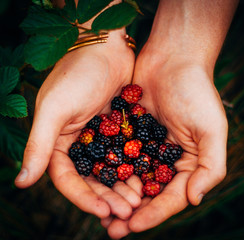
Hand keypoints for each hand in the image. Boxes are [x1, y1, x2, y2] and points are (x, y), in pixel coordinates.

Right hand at [15, 30, 141, 218]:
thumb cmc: (77, 74)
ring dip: (123, 186)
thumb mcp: (55, 109)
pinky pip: (127, 153)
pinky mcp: (120, 128)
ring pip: (112, 169)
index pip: (68, 179)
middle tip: (127, 212)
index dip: (83, 198)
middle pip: (93, 179)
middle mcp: (80, 143)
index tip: (102, 212)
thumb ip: (39, 145)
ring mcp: (101, 137)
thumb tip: (21, 182)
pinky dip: (134, 167)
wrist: (105, 48)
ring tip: (138, 200)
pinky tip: (147, 179)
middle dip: (108, 197)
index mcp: (60, 142)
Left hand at [102, 49, 227, 237]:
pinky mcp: (129, 131)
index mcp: (187, 162)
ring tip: (99, 213)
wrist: (173, 59)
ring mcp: (145, 145)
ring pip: (129, 177)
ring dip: (115, 195)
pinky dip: (107, 169)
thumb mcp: (211, 130)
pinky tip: (94, 181)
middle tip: (111, 230)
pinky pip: (116, 154)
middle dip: (130, 211)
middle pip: (148, 192)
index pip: (171, 196)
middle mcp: (165, 158)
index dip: (153, 213)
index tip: (133, 225)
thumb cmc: (196, 92)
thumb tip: (194, 199)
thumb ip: (210, 167)